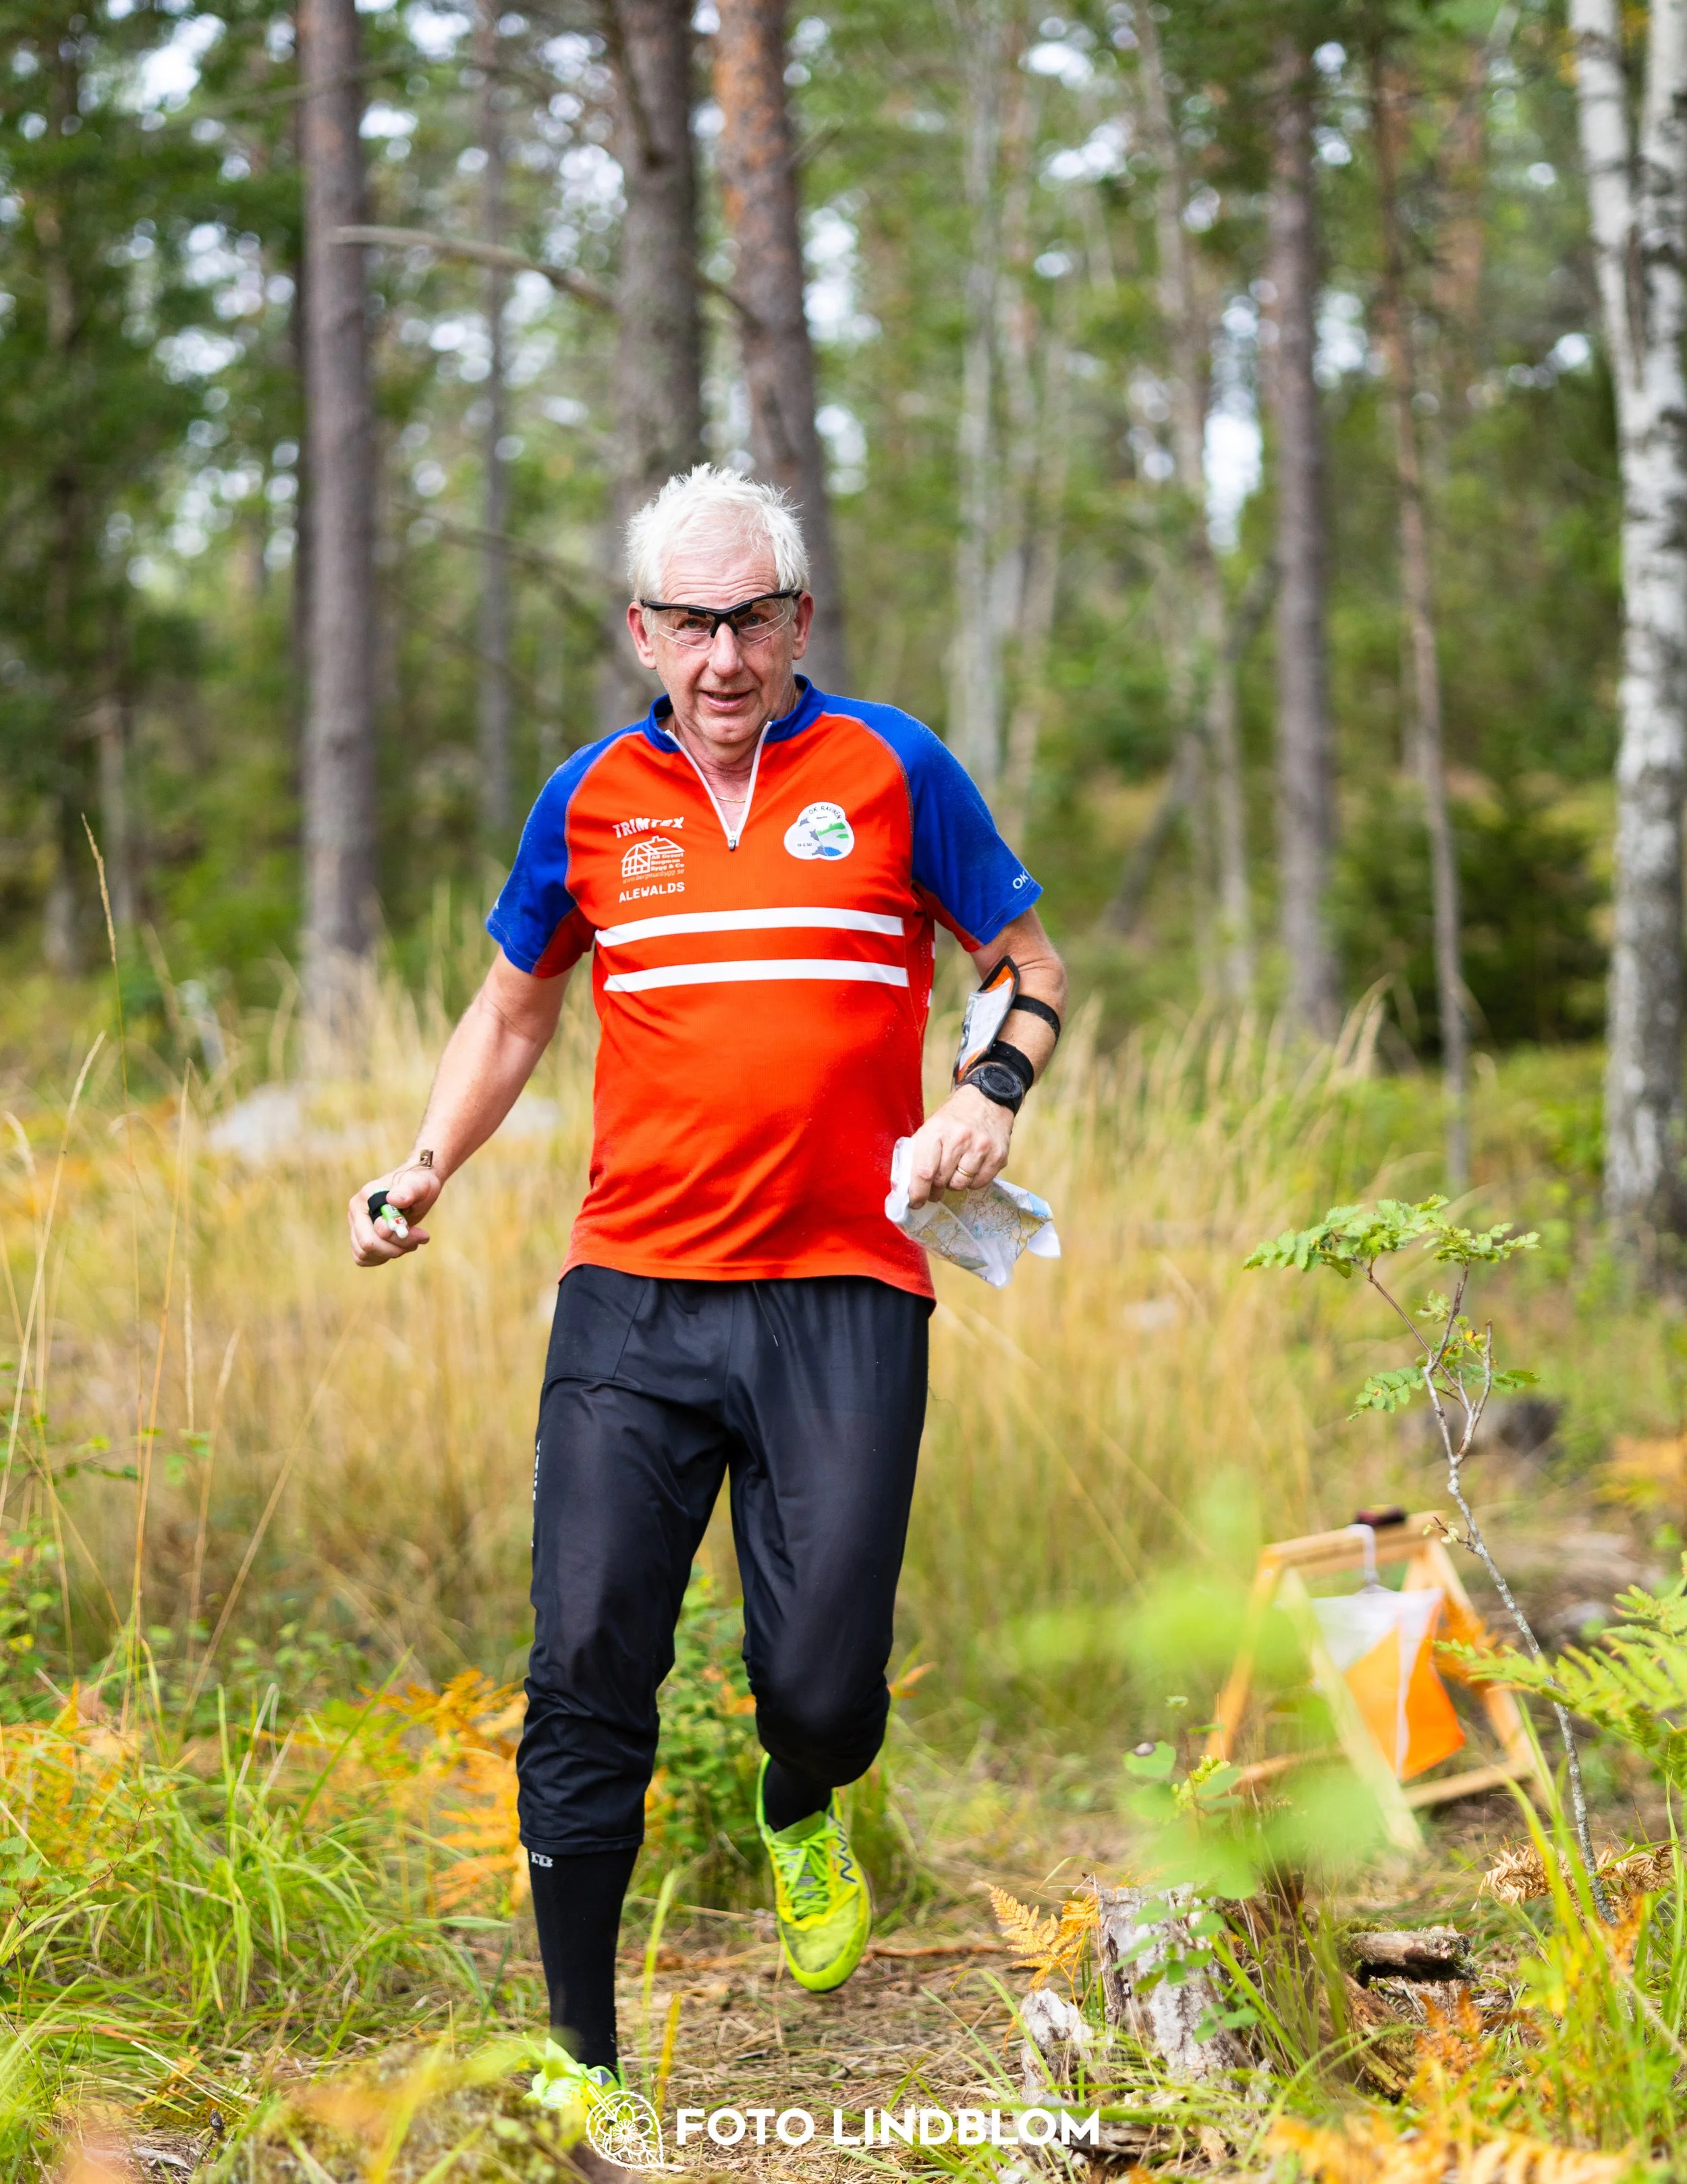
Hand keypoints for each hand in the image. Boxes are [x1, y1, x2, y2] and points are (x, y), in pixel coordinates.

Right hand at [348, 1160, 443, 1265]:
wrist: (418, 1187)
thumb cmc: (419, 1183)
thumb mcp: (419, 1184)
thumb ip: (408, 1190)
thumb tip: (393, 1199)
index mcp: (364, 1199)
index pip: (371, 1233)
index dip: (397, 1238)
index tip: (423, 1234)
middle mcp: (356, 1213)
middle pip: (367, 1246)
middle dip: (396, 1248)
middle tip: (419, 1240)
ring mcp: (356, 1226)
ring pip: (365, 1255)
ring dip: (391, 1253)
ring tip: (412, 1241)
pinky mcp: (361, 1237)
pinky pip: (364, 1258)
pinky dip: (382, 1257)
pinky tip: (400, 1246)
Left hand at [902, 1084, 1012, 1207]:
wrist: (988, 1099)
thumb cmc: (954, 1117)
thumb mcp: (931, 1127)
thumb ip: (918, 1154)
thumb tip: (907, 1186)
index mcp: (937, 1130)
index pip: (924, 1171)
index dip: (917, 1192)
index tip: (915, 1202)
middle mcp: (960, 1138)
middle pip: (941, 1180)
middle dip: (934, 1189)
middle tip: (934, 1187)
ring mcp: (981, 1148)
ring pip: (959, 1185)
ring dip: (953, 1183)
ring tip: (954, 1170)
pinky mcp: (998, 1156)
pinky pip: (979, 1184)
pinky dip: (972, 1181)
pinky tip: (970, 1168)